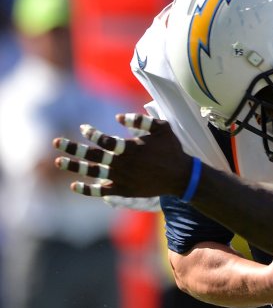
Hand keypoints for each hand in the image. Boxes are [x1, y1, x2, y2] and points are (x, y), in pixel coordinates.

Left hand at [53, 113, 193, 198]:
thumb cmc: (172, 150)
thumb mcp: (162, 128)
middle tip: (55, 142)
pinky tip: (75, 185)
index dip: (90, 133)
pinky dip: (86, 189)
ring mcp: (120, 178)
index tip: (84, 129)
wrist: (181, 177)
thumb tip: (118, 117)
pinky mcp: (123, 190)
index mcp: (128, 148)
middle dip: (71, 147)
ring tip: (58, 161)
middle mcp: (121, 163)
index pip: (102, 139)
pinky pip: (100, 191)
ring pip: (91, 172)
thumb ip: (140, 120)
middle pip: (90, 154)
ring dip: (73, 166)